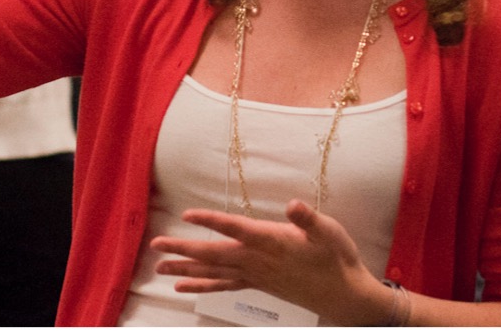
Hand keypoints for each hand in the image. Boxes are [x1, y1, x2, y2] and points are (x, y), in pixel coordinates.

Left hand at [151, 200, 390, 325]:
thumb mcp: (329, 233)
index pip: (236, 229)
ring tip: (159, 269)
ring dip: (185, 269)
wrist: (345, 295)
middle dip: (183, 249)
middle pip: (214, 254)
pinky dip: (202, 287)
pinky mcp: (257, 284)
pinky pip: (223, 286)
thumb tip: (294, 205)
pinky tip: (183, 288)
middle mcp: (257, 261)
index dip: (211, 221)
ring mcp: (255, 275)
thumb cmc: (337, 259)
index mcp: (272, 242)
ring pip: (213, 273)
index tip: (187, 215)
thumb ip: (309, 220)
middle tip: (155, 246)